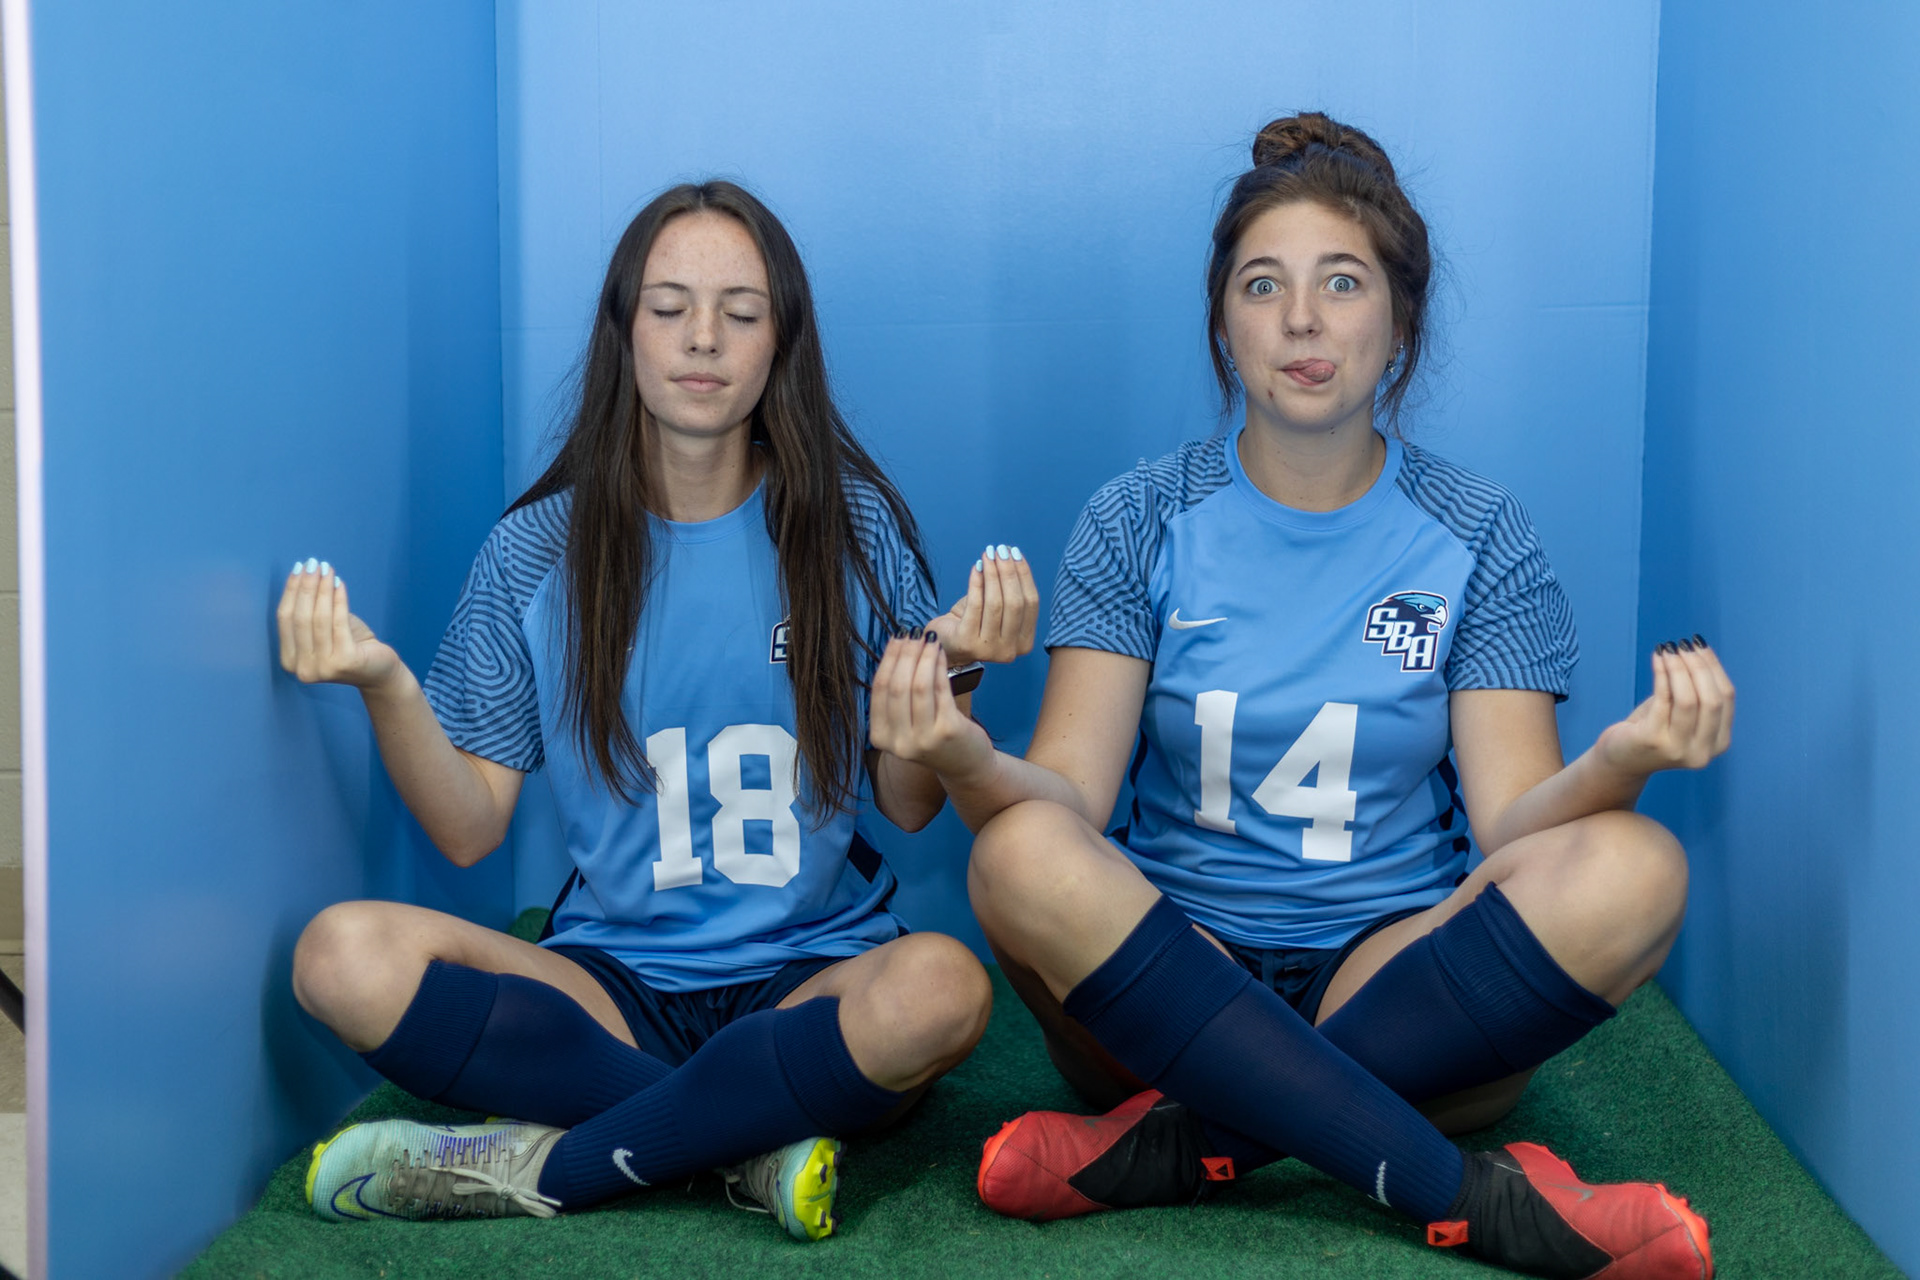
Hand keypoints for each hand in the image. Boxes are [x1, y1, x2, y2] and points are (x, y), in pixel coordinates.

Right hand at [277, 559, 401, 689]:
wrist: (379, 670)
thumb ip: (309, 611)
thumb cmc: (349, 646)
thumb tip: (303, 573)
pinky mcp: (345, 661)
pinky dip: (338, 600)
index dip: (290, 591)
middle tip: (313, 563)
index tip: (298, 568)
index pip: (284, 619)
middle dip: (306, 586)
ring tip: (327, 569)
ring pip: (319, 618)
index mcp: (289, 661)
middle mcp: (302, 668)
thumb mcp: (323, 629)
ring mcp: (323, 667)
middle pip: (300, 617)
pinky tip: (339, 583)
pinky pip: (339, 622)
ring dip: (322, 589)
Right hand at [868, 629, 993, 779]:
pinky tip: (941, 653)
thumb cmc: (935, 736)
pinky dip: (940, 666)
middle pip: (897, 686)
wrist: (966, 766)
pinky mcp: (948, 731)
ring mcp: (923, 739)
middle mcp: (898, 742)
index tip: (897, 638)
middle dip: (905, 654)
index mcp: (881, 738)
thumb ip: (897, 695)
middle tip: (914, 634)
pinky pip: (941, 690)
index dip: (888, 659)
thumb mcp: (908, 722)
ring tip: (930, 639)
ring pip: (918, 686)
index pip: (879, 690)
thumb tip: (898, 646)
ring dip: (924, 657)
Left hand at [924, 544, 1038, 666]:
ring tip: (987, 555)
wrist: (945, 643)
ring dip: (992, 575)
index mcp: (1024, 642)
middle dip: (1008, 572)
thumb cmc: (973, 623)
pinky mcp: (967, 643)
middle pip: (1015, 603)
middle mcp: (1010, 650)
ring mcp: (989, 650)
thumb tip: (1009, 554)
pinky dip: (976, 583)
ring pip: (996, 604)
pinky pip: (975, 606)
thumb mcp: (996, 607)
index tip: (1015, 553)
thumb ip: (1006, 588)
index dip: (1024, 575)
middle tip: (1000, 550)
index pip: (1031, 603)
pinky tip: (975, 568)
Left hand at [1595, 636, 1734, 777]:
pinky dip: (1661, 674)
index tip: (1700, 645)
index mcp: (1719, 742)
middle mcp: (1703, 751)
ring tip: (1668, 649)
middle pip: (1711, 699)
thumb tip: (1699, 650)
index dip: (1714, 668)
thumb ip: (1696, 690)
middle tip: (1683, 645)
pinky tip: (1657, 658)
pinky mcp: (1652, 740)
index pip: (1726, 698)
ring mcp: (1678, 749)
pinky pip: (1662, 700)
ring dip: (1679, 668)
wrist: (1620, 759)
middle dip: (1698, 667)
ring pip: (1688, 700)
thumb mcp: (1681, 712)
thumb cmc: (1652, 729)